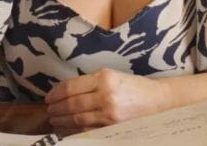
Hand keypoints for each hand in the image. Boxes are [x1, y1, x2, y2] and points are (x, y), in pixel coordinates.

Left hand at [44, 68, 169, 128]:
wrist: (158, 101)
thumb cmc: (134, 87)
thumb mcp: (113, 76)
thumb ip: (91, 82)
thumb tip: (66, 91)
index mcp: (105, 77)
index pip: (72, 87)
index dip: (56, 93)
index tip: (49, 97)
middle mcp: (106, 95)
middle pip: (72, 104)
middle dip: (56, 108)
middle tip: (48, 110)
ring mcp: (109, 113)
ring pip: (77, 119)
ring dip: (62, 120)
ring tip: (54, 119)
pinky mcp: (112, 127)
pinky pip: (87, 130)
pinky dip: (74, 130)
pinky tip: (67, 129)